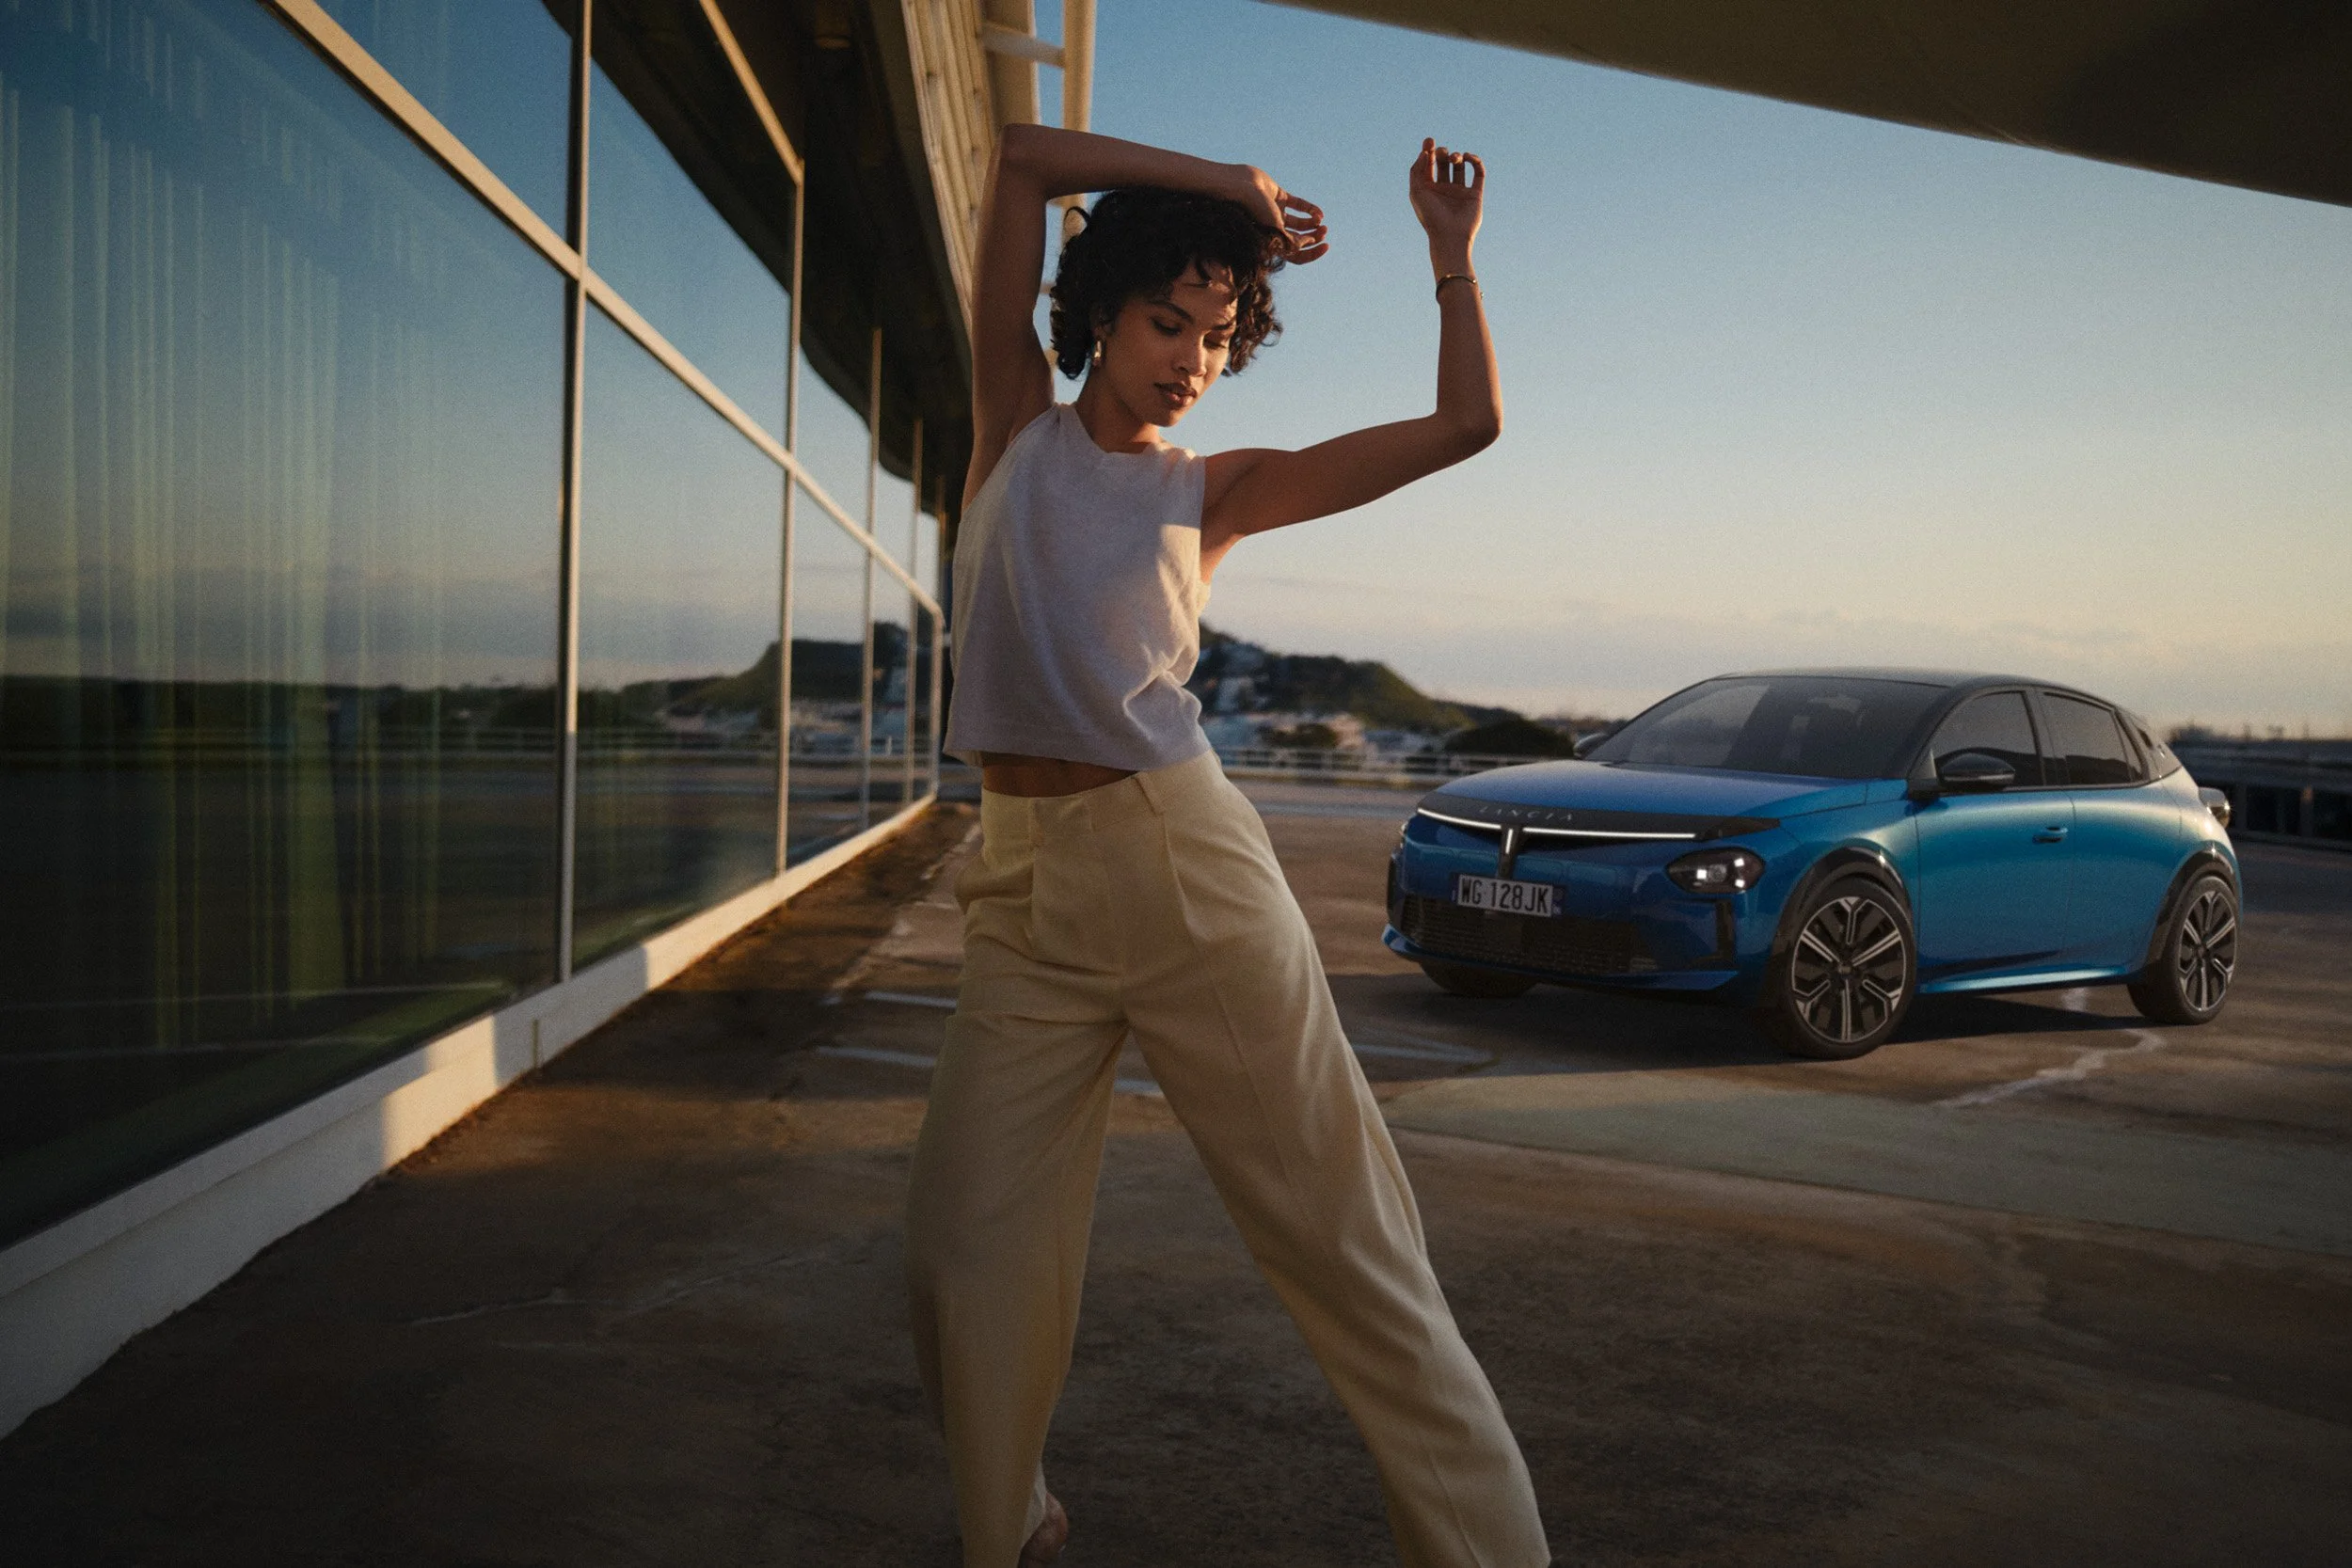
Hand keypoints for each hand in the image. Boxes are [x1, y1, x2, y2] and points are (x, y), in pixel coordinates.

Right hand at [1230, 164, 1328, 262]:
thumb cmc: (1254, 210)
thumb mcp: (1275, 231)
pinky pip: (1298, 205)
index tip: (1325, 246)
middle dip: (1314, 236)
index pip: (1295, 255)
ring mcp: (1276, 212)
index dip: (1312, 253)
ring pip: (1299, 223)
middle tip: (1324, 231)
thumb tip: (1310, 242)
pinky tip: (1318, 212)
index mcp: (1271, 242)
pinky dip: (1309, 209)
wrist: (1241, 185)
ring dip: (1312, 223)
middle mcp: (1274, 229)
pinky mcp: (1278, 197)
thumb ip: (1292, 241)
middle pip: (1299, 239)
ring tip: (1321, 221)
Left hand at [1409, 138, 1483, 263]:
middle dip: (1443, 153)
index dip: (1429, 150)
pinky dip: (1475, 161)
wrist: (1450, 237)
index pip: (1429, 164)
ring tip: (1455, 158)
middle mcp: (1444, 188)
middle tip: (1442, 153)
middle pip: (1444, 162)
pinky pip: (1478, 173)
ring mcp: (1460, 190)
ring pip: (1460, 166)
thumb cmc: (1430, 216)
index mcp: (1429, 188)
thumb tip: (1425, 152)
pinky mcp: (1475, 193)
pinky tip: (1468, 157)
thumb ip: (1417, 170)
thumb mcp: (1416, 191)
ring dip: (1457, 156)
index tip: (1429, 141)